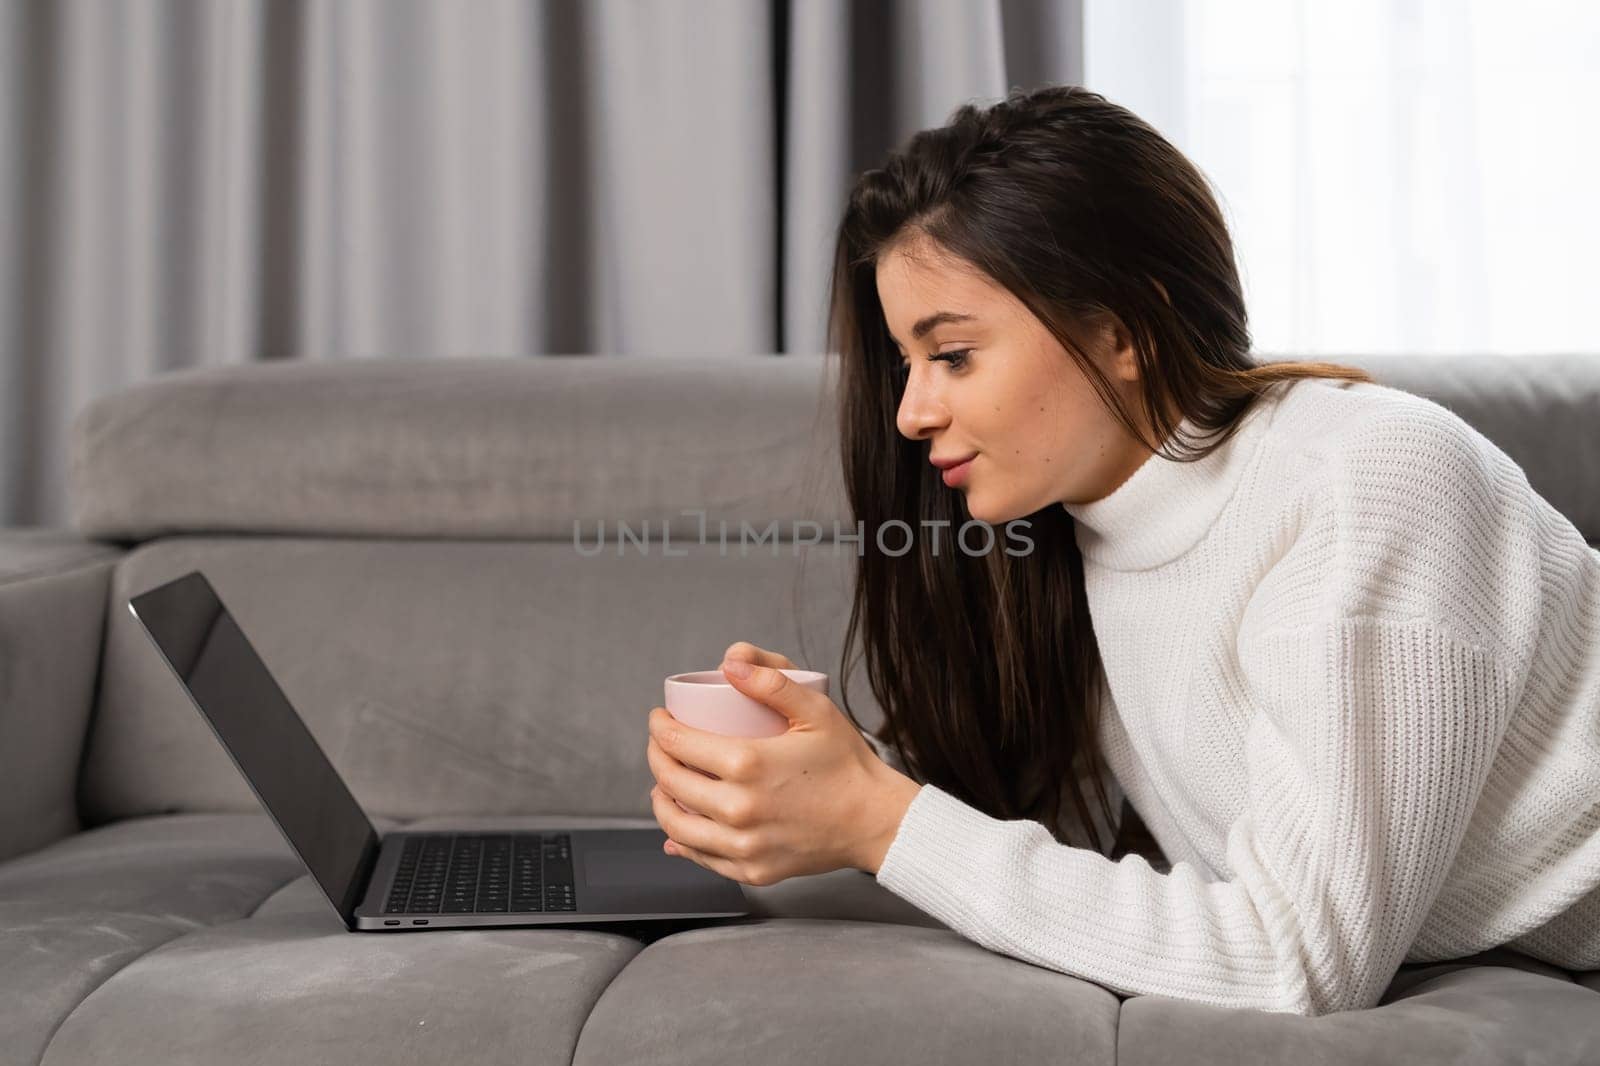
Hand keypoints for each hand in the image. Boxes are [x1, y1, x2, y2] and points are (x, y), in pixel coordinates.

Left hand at [646, 641, 900, 884]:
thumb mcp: (815, 710)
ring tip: (666, 783)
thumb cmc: (847, 765)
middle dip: (657, 757)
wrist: (876, 820)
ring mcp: (743, 845)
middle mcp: (738, 809)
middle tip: (662, 745)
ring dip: (662, 799)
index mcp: (747, 765)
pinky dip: (682, 840)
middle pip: (670, 781)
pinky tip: (680, 826)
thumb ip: (771, 681)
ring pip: (677, 824)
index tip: (660, 719)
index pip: (677, 744)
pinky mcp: (752, 871)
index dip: (660, 727)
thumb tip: (730, 661)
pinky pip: (701, 857)